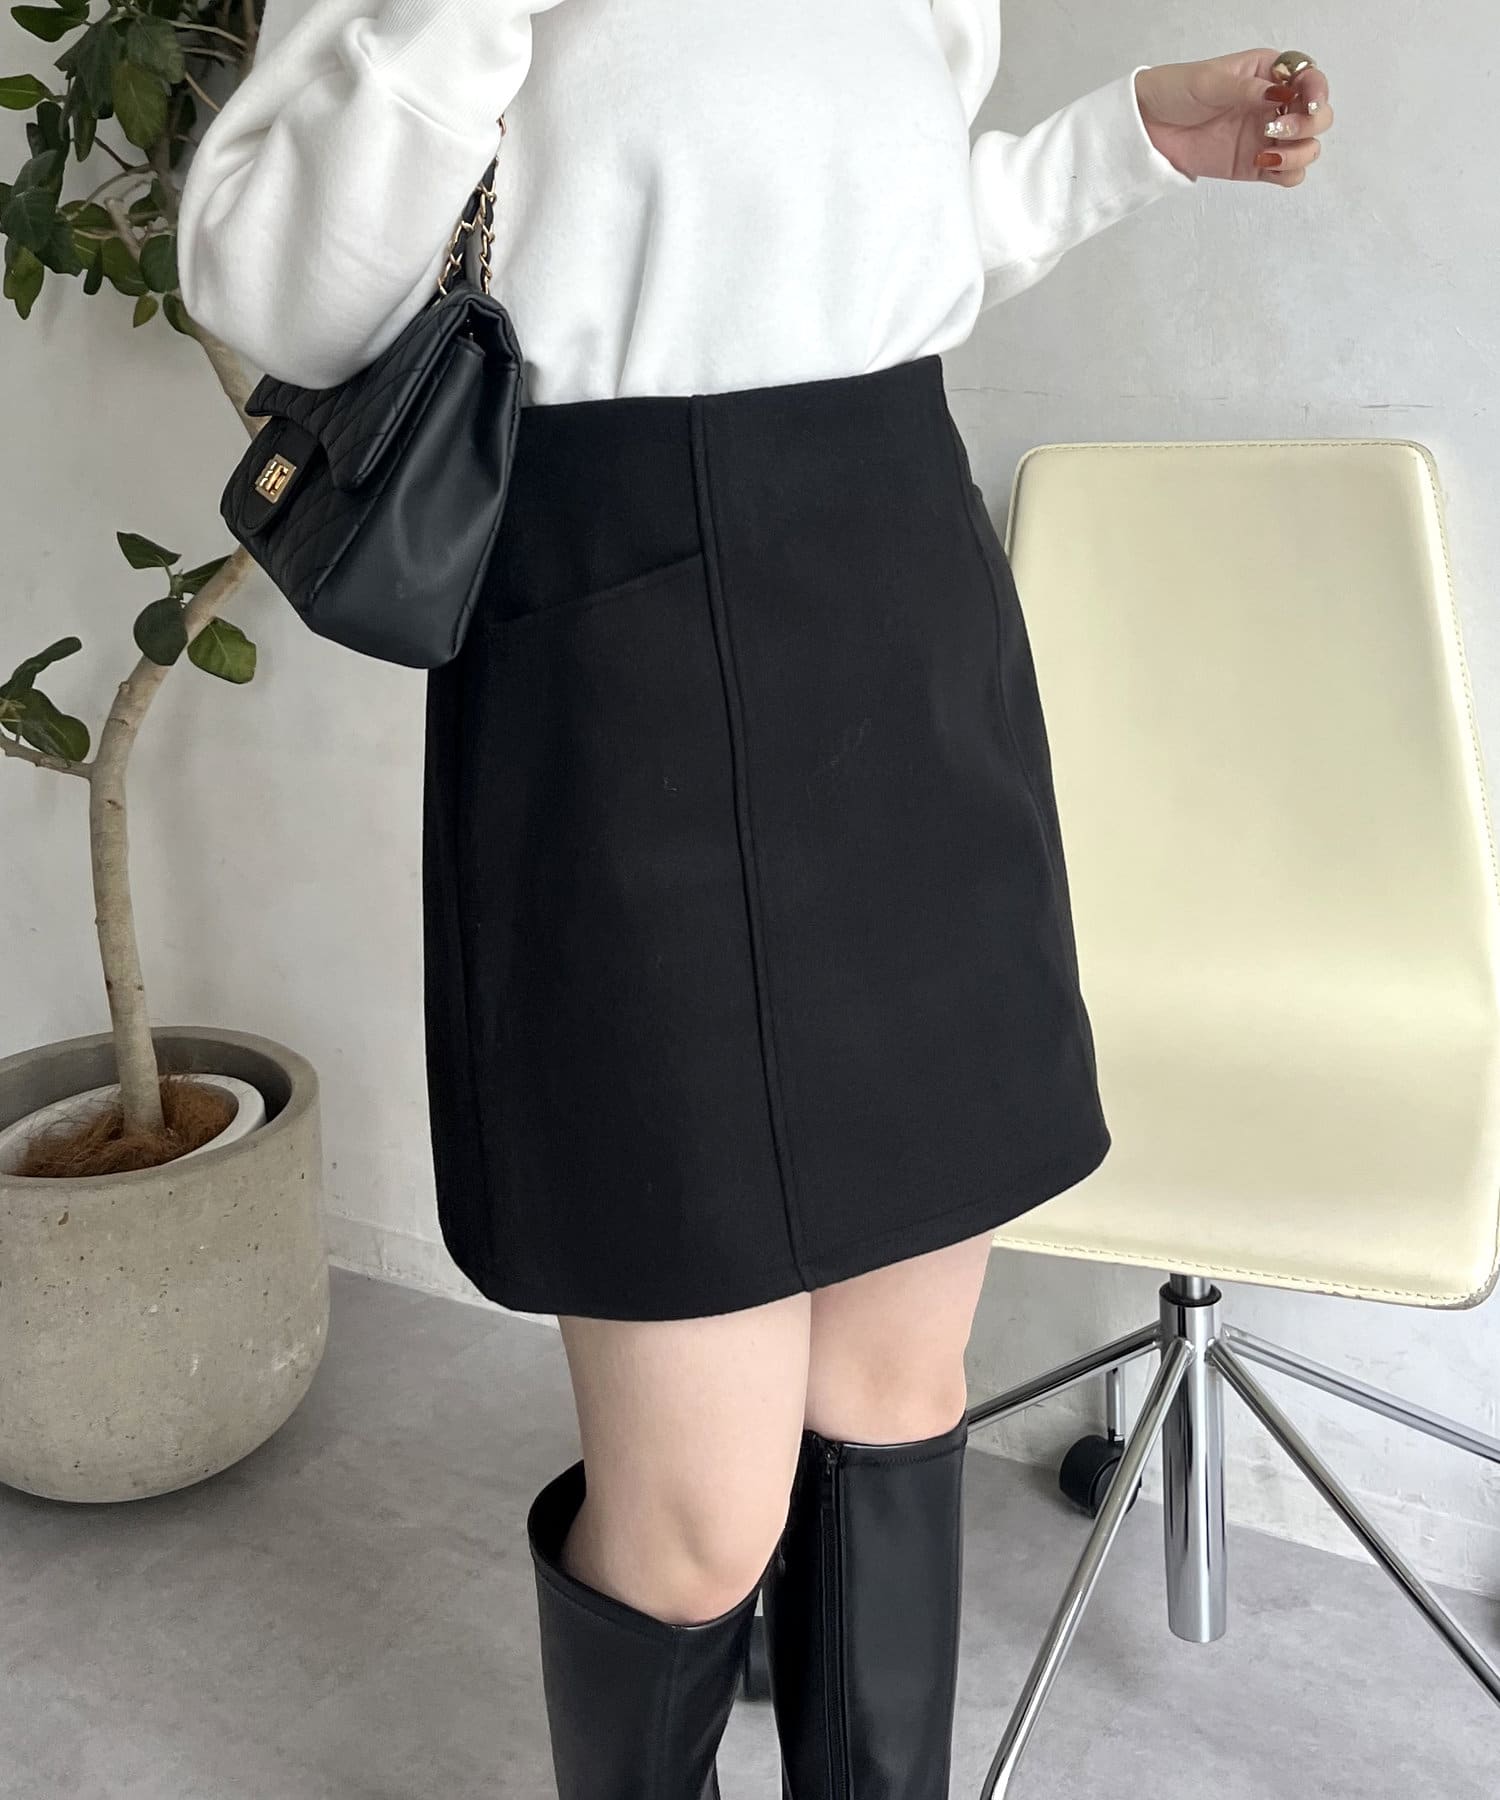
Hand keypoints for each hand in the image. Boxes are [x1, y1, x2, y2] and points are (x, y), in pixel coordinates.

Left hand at [1134, 51, 1333, 186]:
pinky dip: (1286, 173)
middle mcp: (1275, 105)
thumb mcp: (1210, 82)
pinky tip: (1263, 165)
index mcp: (1269, 74)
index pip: (1310, 77)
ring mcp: (1266, 137)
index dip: (1317, 90)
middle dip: (1307, 126)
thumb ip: (1246, 89)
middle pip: (1318, 117)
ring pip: (1309, 148)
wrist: (1147, 126)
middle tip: (1275, 130)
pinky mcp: (1254, 165)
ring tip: (1267, 154)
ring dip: (1299, 153)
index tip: (1305, 103)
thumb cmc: (1176, 91)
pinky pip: (1287, 174)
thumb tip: (1279, 94)